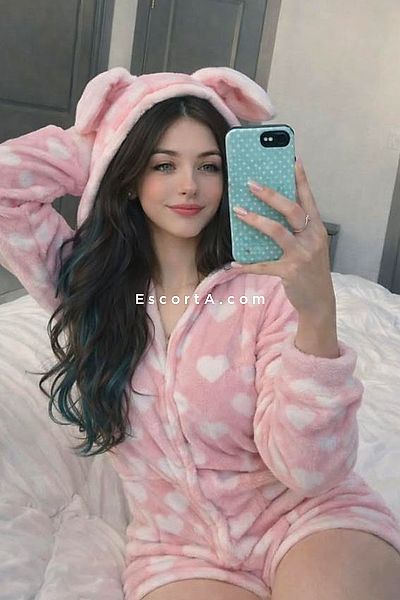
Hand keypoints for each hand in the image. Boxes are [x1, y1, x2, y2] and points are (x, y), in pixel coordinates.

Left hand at [231, 158, 334, 317]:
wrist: (320, 301)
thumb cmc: (311, 270)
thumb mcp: (310, 246)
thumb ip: (296, 229)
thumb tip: (270, 212)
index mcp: (317, 228)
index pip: (309, 199)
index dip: (301, 179)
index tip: (293, 160)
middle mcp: (312, 238)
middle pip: (292, 210)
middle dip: (270, 195)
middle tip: (250, 183)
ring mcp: (302, 255)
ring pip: (277, 232)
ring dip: (256, 220)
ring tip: (238, 211)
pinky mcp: (291, 272)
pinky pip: (264, 265)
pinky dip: (248, 264)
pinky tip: (234, 262)